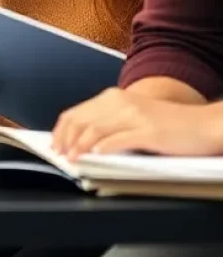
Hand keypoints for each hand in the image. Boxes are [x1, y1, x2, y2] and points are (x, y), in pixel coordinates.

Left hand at [52, 88, 222, 160]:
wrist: (204, 124)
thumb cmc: (170, 124)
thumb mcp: (134, 117)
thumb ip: (111, 123)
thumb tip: (83, 140)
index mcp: (114, 98)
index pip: (76, 112)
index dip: (61, 130)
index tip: (53, 144)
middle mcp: (121, 102)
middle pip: (81, 121)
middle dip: (65, 139)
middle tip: (58, 155)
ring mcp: (135, 116)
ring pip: (96, 130)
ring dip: (79, 146)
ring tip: (71, 159)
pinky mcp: (149, 131)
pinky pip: (120, 139)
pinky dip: (104, 148)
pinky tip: (95, 156)